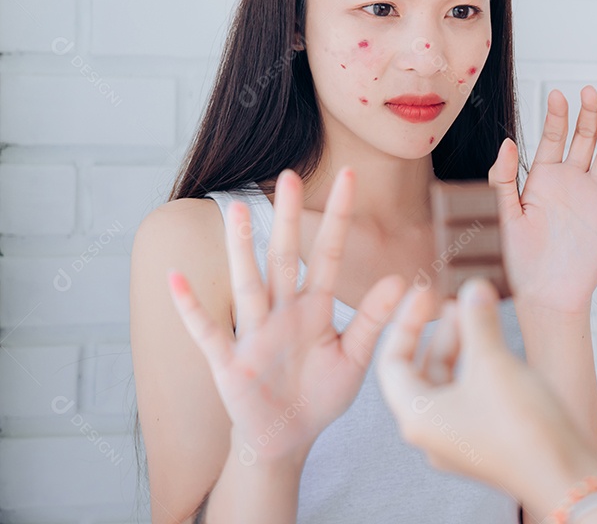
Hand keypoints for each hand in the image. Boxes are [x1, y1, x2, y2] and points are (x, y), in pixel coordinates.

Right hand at [168, 168, 406, 465]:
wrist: (288, 438)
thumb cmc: (320, 395)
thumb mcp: (355, 357)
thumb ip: (373, 319)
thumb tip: (402, 279)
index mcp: (315, 309)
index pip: (328, 254)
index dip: (338, 218)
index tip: (350, 177)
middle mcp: (283, 312)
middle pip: (284, 257)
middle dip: (287, 218)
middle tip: (288, 176)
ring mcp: (254, 334)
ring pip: (248, 284)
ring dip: (240, 249)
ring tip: (233, 210)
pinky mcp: (230, 363)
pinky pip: (208, 331)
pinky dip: (192, 307)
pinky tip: (177, 278)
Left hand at [377, 279, 596, 515]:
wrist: (565, 475)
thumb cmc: (524, 431)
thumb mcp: (494, 363)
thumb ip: (478, 321)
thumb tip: (473, 290)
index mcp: (418, 417)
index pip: (392, 362)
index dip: (406, 323)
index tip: (423, 297)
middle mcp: (431, 433)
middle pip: (421, 372)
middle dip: (438, 332)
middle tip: (454, 301)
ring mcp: (457, 440)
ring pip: (447, 383)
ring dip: (460, 347)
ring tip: (476, 316)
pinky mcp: (483, 442)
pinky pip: (468, 397)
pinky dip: (476, 368)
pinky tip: (494, 348)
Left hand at [487, 86, 596, 313]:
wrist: (543, 296)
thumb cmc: (516, 261)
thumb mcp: (503, 216)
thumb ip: (503, 179)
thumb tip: (507, 142)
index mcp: (543, 180)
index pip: (552, 139)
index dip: (556, 116)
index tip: (557, 94)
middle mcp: (570, 184)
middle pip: (584, 140)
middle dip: (588, 115)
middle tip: (590, 92)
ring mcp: (593, 200)